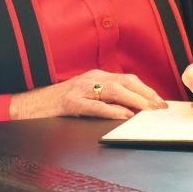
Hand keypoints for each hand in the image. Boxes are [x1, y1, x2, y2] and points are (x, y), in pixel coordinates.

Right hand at [8, 70, 166, 120]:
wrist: (33, 105)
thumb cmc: (61, 102)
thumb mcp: (87, 95)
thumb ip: (107, 98)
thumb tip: (131, 108)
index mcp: (96, 76)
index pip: (127, 79)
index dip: (146, 89)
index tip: (160, 100)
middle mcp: (91, 78)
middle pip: (125, 82)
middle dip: (146, 94)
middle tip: (160, 106)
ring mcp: (81, 89)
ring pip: (114, 91)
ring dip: (134, 100)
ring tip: (148, 110)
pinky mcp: (72, 103)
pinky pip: (96, 106)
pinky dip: (112, 111)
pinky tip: (124, 116)